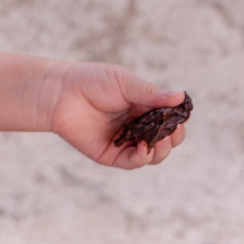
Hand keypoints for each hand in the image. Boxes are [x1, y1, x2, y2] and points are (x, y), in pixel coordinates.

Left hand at [45, 61, 187, 168]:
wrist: (61, 93)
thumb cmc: (93, 81)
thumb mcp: (125, 83)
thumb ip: (151, 94)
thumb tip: (181, 97)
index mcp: (143, 107)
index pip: (169, 119)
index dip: (177, 122)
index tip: (181, 119)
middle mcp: (137, 126)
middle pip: (165, 140)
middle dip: (173, 139)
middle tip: (172, 133)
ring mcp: (124, 141)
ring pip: (152, 155)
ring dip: (160, 151)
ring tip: (159, 142)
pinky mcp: (110, 154)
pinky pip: (132, 162)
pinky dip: (141, 158)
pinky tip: (143, 149)